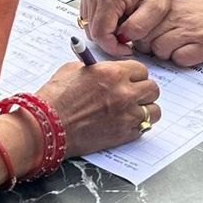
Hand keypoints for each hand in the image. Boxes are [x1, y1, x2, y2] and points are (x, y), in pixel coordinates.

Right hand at [33, 60, 161, 155]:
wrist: (48, 125)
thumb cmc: (56, 97)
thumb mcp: (73, 70)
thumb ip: (96, 68)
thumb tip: (105, 69)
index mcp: (112, 73)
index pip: (141, 70)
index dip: (134, 74)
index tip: (129, 78)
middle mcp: (124, 93)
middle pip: (152, 89)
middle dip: (143, 90)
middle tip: (134, 93)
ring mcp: (126, 115)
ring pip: (154, 110)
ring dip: (145, 109)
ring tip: (133, 109)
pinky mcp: (124, 134)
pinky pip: (144, 128)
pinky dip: (138, 125)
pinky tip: (125, 122)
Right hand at [78, 0, 188, 57]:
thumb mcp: (155, 9)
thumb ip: (138, 26)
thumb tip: (122, 38)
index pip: (100, 34)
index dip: (113, 48)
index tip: (127, 49)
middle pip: (93, 32)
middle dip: (110, 41)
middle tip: (129, 39)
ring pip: (90, 27)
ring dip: (106, 33)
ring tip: (126, 26)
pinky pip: (90, 20)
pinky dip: (102, 25)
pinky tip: (118, 21)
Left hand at [137, 0, 202, 66]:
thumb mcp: (188, 7)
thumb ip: (166, 17)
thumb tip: (143, 31)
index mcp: (172, 6)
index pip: (140, 24)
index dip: (141, 36)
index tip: (147, 41)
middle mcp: (177, 17)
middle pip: (145, 39)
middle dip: (150, 48)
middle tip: (164, 49)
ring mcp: (189, 31)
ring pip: (159, 50)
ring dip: (167, 55)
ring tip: (181, 50)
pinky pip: (179, 60)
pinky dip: (183, 61)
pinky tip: (193, 54)